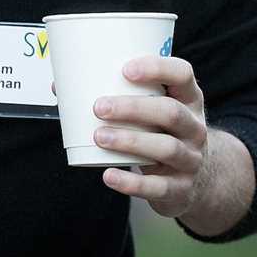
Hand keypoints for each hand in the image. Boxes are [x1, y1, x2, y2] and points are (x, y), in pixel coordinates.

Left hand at [92, 55, 208, 218]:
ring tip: (99, 137)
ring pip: (166, 148)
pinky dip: (131, 183)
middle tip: (99, 107)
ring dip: (129, 141)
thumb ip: (119, 95)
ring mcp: (191, 159)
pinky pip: (158, 187)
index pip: (182, 74)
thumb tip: (58, 87)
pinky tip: (109, 175)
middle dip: (133, 108)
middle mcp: (194, 128)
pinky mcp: (181, 188)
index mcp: (189, 99)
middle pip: (170, 113)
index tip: (125, 69)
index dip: (157, 68)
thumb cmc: (161, 133)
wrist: (198, 180)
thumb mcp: (154, 111)